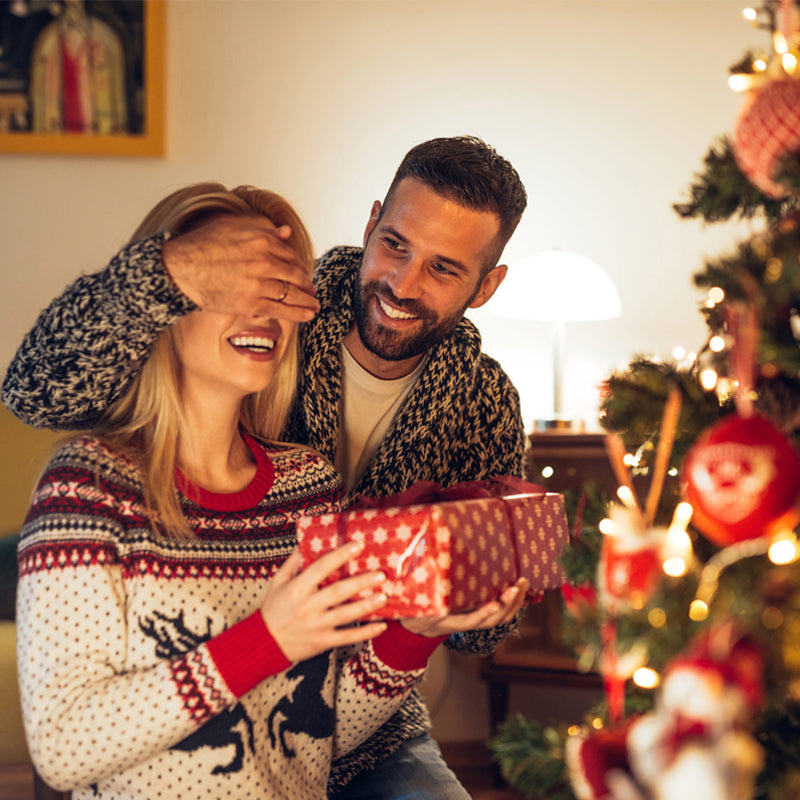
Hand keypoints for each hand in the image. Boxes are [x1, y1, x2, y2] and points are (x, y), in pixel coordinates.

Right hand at [162, 214, 320, 320]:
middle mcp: (263, 261)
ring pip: (291, 294)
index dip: (300, 266)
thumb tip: (285, 232)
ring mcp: (258, 283)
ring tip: (314, 306)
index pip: (290, 254)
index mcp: (261, 240)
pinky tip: (307, 315)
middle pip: (295, 274)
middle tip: (312, 291)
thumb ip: (261, 227)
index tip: (304, 273)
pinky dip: (297, 313)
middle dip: (307, 285)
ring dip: (307, 301)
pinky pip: (280, 310)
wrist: (180, 268)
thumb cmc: (202, 245)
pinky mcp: (250, 303)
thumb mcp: (232, 226)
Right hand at [260, 544, 387, 661]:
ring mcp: (317, 626)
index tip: (358, 545)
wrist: (263, 644)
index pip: (321, 567)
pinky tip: (382, 626)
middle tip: (381, 574)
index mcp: (297, 588)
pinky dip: (365, 633)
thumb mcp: (278, 582)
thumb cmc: (273, 609)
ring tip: (384, 597)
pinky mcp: (323, 642)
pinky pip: (347, 637)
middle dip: (361, 582)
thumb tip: (306, 542)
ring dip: (367, 606)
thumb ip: (293, 562)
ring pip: (346, 615)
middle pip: (338, 592)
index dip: (340, 555)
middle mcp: (308, 606)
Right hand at [399, 578, 528, 637]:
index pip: (469, 621)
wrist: (415, 626)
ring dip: (514, 603)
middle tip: (517, 586)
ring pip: (499, 619)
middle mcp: (462, 624)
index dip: (483, 614)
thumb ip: (418, 580)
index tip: (495, 603)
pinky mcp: (478, 617)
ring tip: (523, 584)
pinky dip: (511, 604)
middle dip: (507, 605)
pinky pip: (499, 615)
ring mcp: (472, 622)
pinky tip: (518, 589)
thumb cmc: (413, 606)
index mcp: (446, 620)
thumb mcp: (412, 596)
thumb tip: (422, 551)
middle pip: (491, 621)